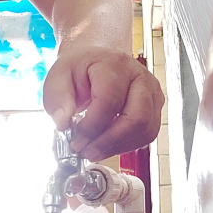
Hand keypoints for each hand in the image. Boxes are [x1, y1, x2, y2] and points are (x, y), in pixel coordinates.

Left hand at [44, 45, 163, 159]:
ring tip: (95, 150)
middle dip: (110, 141)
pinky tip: (108, 145)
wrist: (95, 61)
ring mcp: (151, 92)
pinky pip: (148, 133)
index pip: (110, 102)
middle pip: (137, 118)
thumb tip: (64, 123)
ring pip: (146, 129)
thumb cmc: (79, 68)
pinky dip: (128, 145)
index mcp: (114, 65)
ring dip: (119, 146)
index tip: (76, 140)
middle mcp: (139, 76)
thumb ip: (58, 99)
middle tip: (87, 151)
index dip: (92, 127)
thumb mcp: (58, 77)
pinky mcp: (154, 106)